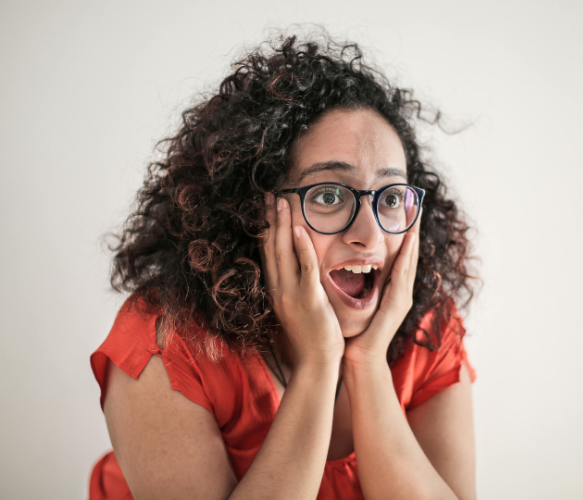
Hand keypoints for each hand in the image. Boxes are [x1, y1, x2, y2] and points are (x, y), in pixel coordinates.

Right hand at [260, 193, 344, 366]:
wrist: (316, 361)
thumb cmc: (312, 334)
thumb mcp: (298, 306)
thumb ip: (296, 285)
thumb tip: (298, 267)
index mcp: (277, 289)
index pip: (268, 253)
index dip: (266, 229)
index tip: (265, 208)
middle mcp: (279, 289)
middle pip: (271, 248)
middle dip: (269, 220)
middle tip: (268, 195)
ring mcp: (292, 294)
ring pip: (284, 253)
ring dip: (282, 226)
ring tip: (280, 202)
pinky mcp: (309, 299)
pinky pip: (305, 269)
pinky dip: (301, 249)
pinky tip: (300, 230)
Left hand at [344, 217, 419, 366]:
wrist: (359, 355)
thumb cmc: (355, 328)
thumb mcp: (357, 297)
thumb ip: (359, 281)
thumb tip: (350, 262)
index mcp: (392, 287)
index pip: (400, 254)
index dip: (403, 233)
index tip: (404, 210)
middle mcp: (401, 290)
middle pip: (410, 253)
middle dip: (414, 229)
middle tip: (416, 204)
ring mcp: (403, 297)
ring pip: (410, 261)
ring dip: (414, 238)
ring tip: (416, 217)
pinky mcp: (399, 304)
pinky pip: (403, 275)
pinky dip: (406, 257)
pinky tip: (408, 242)